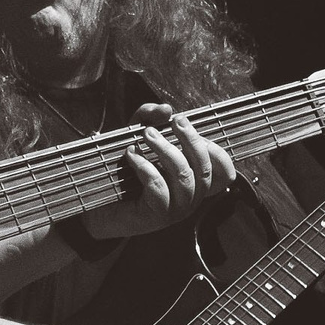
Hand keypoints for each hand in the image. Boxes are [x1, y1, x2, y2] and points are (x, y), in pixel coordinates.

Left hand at [81, 104, 236, 241]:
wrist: (100, 206)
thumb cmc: (124, 171)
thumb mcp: (138, 138)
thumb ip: (151, 118)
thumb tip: (166, 108)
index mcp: (195, 182)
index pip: (224, 171)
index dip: (215, 150)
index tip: (189, 125)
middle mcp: (192, 197)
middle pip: (204, 168)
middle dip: (190, 140)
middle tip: (175, 121)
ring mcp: (177, 209)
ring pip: (183, 176)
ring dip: (165, 150)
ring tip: (146, 134)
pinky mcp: (158, 215)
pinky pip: (158, 187)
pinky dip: (144, 166)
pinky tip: (131, 154)